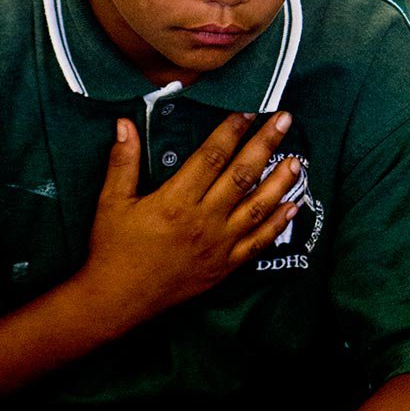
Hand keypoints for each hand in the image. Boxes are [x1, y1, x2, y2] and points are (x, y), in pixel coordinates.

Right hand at [83, 111, 300, 324]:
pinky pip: (258, 243)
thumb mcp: (111, 201)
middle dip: (265, 145)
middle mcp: (203, 220)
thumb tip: (124, 123)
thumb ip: (122, 161)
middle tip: (285, 120)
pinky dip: (277, 225)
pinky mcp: (224, 267)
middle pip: (242, 175)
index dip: (231, 131)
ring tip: (298, 160)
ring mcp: (218, 245)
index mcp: (176, 200)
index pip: (211, 157)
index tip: (248, 111)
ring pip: (257, 208)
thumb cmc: (113, 248)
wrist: (118, 299)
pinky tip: (293, 207)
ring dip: (280, 182)